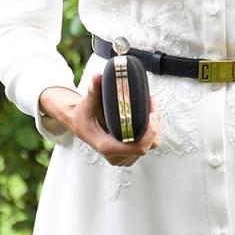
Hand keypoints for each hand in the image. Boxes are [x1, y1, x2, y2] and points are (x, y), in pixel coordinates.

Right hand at [39, 74, 160, 165]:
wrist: (79, 124)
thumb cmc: (83, 115)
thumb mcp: (88, 101)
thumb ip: (94, 89)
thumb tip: (98, 76)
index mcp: (106, 146)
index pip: (138, 147)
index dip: (150, 133)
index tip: (151, 114)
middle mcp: (115, 156)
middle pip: (147, 146)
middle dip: (154, 126)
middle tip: (152, 105)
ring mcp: (122, 158)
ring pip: (149, 146)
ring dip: (153, 129)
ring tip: (151, 110)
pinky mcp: (127, 156)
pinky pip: (146, 146)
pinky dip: (149, 133)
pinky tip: (147, 119)